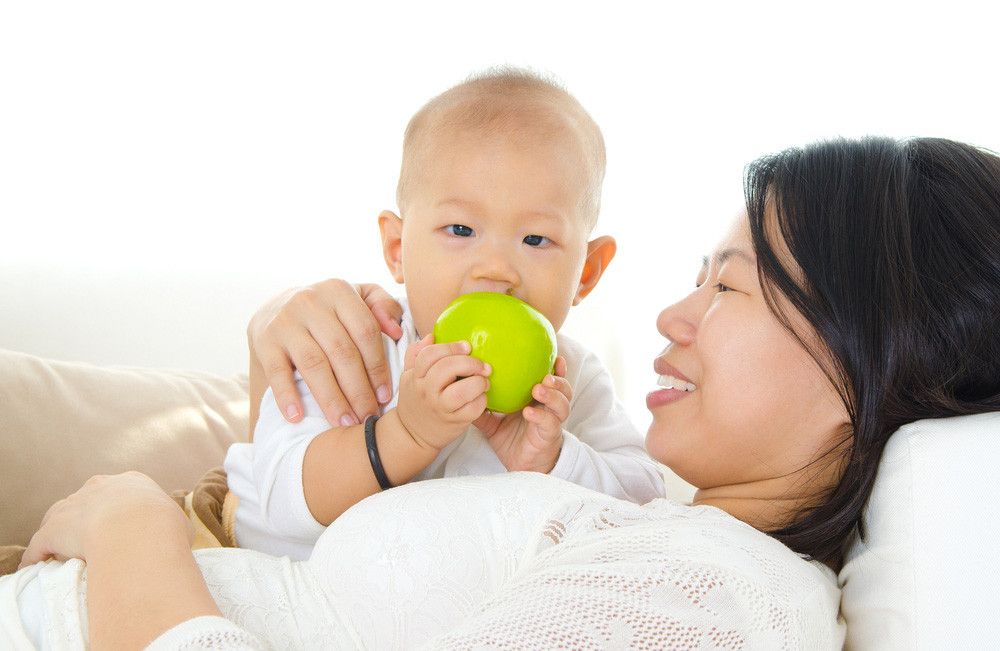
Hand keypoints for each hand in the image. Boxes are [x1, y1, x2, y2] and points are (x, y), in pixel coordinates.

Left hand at [19, 472, 191, 569]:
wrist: (138, 532)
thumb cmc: (166, 528)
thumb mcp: (181, 524)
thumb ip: (174, 526)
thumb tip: (176, 534)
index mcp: (133, 482)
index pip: (122, 492)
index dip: (121, 509)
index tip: (123, 526)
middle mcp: (101, 486)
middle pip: (87, 499)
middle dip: (88, 516)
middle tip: (94, 539)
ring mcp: (75, 504)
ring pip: (59, 517)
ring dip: (59, 532)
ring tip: (61, 552)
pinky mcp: (53, 529)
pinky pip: (39, 543)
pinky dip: (37, 555)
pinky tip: (36, 566)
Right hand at [249, 280, 402, 425]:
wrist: (276, 309)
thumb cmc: (329, 311)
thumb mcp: (358, 298)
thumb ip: (383, 306)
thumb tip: (396, 331)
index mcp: (339, 291)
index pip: (365, 332)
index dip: (377, 367)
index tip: (385, 396)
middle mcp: (310, 302)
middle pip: (342, 351)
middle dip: (358, 390)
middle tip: (368, 417)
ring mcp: (285, 321)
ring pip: (314, 364)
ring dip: (331, 398)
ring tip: (345, 423)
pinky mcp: (265, 341)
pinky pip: (277, 372)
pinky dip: (287, 396)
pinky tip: (297, 417)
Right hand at [395, 335, 491, 450]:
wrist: (412, 435)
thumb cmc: (416, 401)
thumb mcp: (409, 377)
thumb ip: (416, 355)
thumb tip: (431, 336)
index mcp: (415, 377)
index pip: (429, 354)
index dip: (451, 347)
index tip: (467, 346)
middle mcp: (426, 391)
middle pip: (446, 368)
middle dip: (469, 362)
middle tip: (482, 365)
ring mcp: (440, 408)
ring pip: (461, 391)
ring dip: (478, 382)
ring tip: (484, 381)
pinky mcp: (454, 423)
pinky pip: (472, 409)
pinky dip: (481, 401)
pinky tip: (482, 397)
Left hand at [474, 357, 571, 473]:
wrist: (521, 466)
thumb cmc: (511, 440)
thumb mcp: (493, 423)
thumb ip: (482, 409)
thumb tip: (462, 394)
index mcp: (539, 400)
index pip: (551, 379)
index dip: (555, 368)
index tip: (553, 356)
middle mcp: (549, 408)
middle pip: (563, 389)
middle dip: (558, 379)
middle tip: (545, 374)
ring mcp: (552, 421)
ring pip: (562, 404)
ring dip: (552, 395)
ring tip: (538, 389)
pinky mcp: (549, 435)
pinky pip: (549, 423)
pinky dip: (540, 415)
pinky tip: (529, 412)